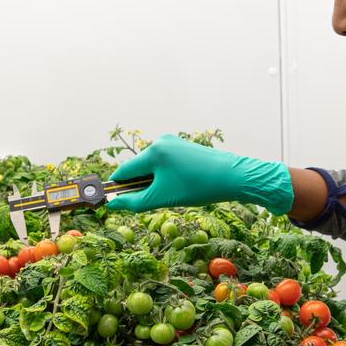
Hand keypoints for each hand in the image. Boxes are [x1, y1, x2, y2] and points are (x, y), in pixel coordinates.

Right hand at [105, 134, 292, 213]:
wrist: (233, 176)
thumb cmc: (197, 187)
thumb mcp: (162, 198)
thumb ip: (134, 202)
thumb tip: (112, 204)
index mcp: (153, 151)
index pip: (124, 171)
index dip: (117, 188)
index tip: (113, 201)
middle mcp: (160, 142)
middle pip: (138, 168)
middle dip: (140, 185)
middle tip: (152, 201)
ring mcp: (173, 142)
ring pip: (152, 166)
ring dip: (154, 182)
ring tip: (171, 193)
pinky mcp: (183, 146)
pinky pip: (165, 162)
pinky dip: (165, 176)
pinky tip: (179, 185)